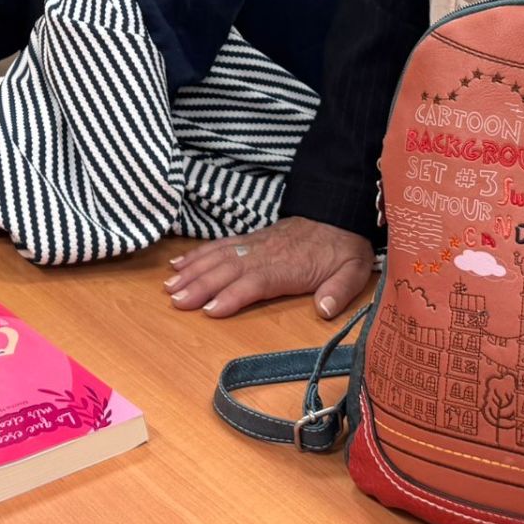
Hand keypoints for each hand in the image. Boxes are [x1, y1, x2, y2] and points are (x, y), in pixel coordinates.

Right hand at [162, 217, 375, 319]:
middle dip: (200, 285)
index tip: (210, 310)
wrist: (338, 213)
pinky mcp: (249, 239)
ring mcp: (254, 244)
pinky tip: (180, 263)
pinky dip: (198, 254)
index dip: (232, 296)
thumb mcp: (354, 269)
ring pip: (217, 256)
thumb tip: (324, 309)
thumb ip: (339, 290)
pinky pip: (220, 245)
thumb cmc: (343, 247)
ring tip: (169, 286)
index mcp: (287, 266)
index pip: (254, 282)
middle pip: (227, 270)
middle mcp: (264, 253)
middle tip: (175, 300)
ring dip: (192, 271)